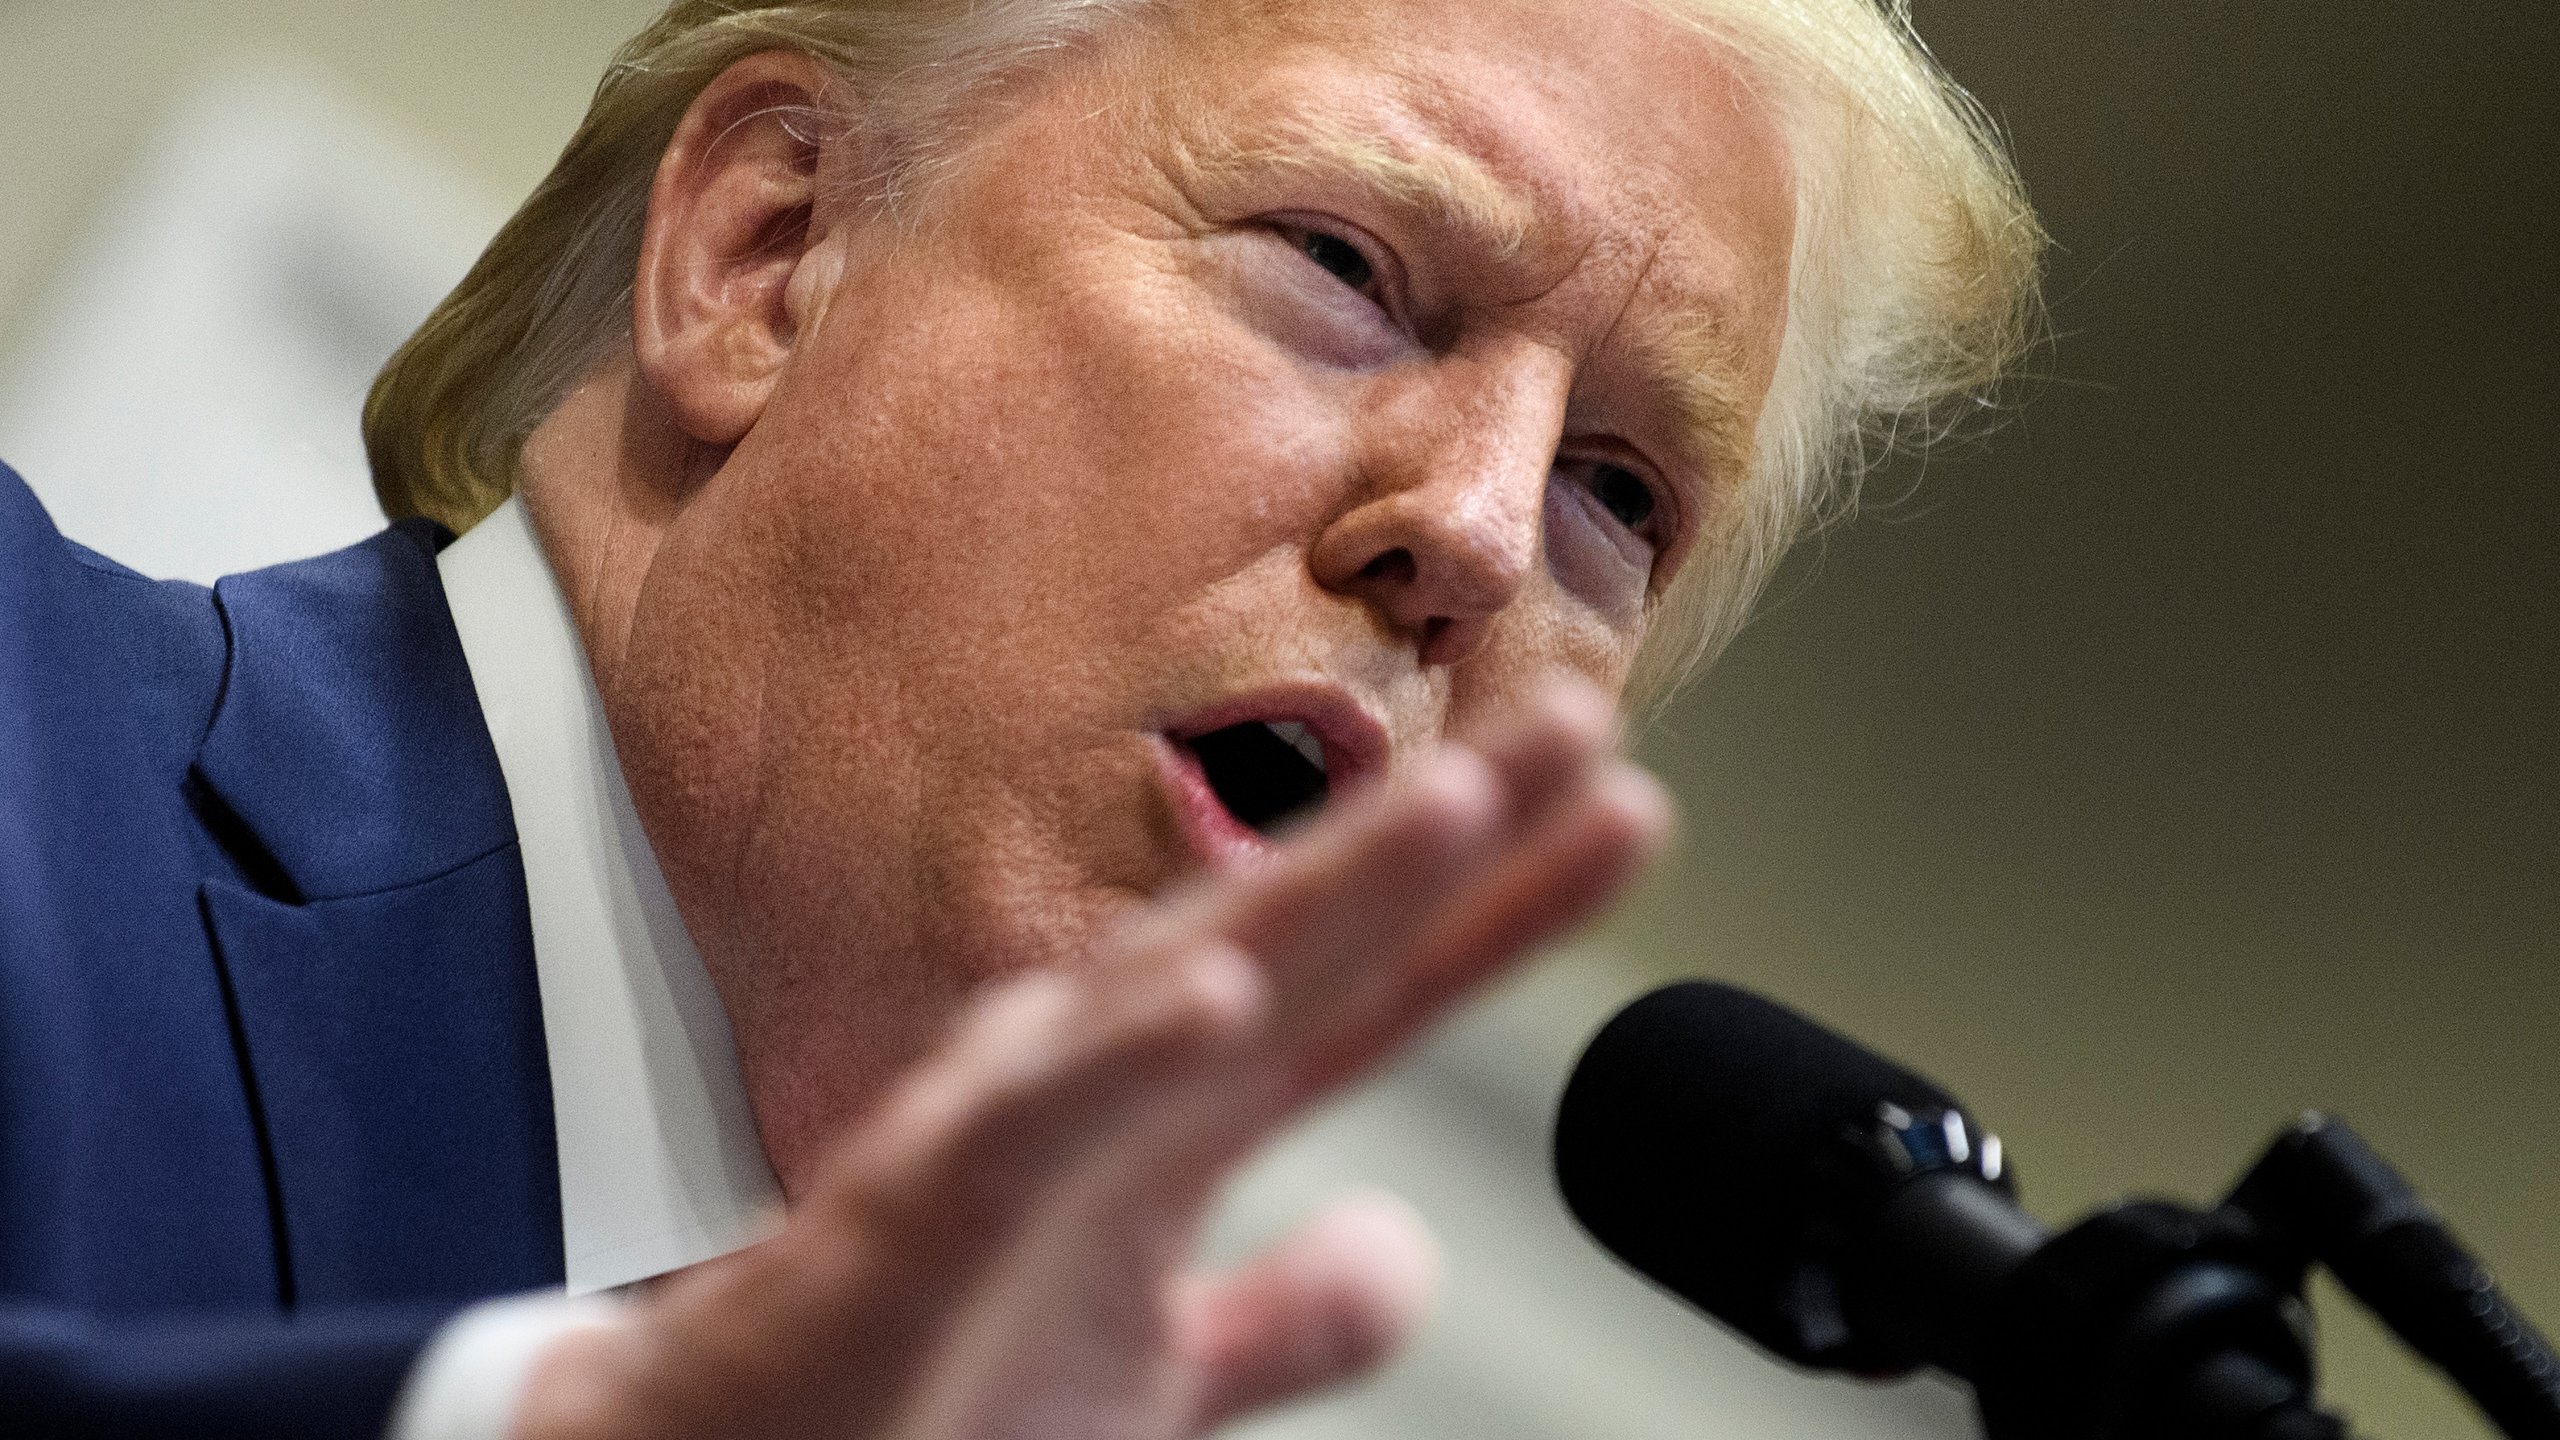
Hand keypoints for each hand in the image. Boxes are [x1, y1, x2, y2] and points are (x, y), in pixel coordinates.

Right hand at [511, 679, 1670, 1439]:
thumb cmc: (921, 1410)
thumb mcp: (1150, 1376)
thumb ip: (1278, 1313)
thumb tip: (1406, 1246)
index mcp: (1167, 1122)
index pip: (1365, 996)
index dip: (1497, 910)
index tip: (1621, 817)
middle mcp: (1100, 1091)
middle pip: (1299, 935)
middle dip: (1443, 830)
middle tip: (1581, 717)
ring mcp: (1008, 1133)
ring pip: (1178, 980)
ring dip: (1319, 889)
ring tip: (1453, 802)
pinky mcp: (908, 1208)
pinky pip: (1028, 1121)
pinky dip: (1122, 1054)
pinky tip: (1219, 993)